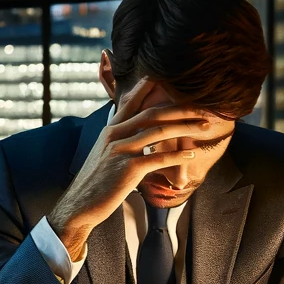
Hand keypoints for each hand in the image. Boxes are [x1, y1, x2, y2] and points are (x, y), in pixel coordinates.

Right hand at [45, 82, 216, 260]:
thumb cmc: (96, 183)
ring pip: (158, 132)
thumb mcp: (104, 156)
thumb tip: (136, 137)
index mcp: (109, 131)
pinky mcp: (128, 170)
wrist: (79, 205)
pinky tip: (192, 155)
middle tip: (201, 108)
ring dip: (185, 128)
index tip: (164, 78)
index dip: (147, 89)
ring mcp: (120, 152)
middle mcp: (114, 136)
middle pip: (152, 114)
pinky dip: (178, 156)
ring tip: (204, 127)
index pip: (130, 103)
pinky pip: (159, 158)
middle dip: (179, 109)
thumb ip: (119, 142)